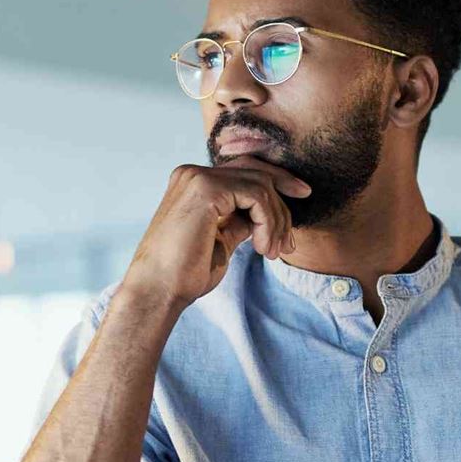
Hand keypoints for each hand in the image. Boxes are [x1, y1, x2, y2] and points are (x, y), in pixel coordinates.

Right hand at [121, 156, 310, 309]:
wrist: (158, 291)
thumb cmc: (184, 274)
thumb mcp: (221, 240)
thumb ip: (239, 221)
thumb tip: (263, 216)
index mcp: (193, 182)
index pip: (244, 170)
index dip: (277, 181)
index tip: (302, 196)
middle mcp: (192, 173)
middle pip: (256, 172)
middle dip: (282, 204)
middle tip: (288, 243)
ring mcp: (198, 178)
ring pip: (261, 185)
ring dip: (276, 221)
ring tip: (271, 252)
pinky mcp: (206, 190)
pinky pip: (256, 196)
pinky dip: (268, 222)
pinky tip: (261, 248)